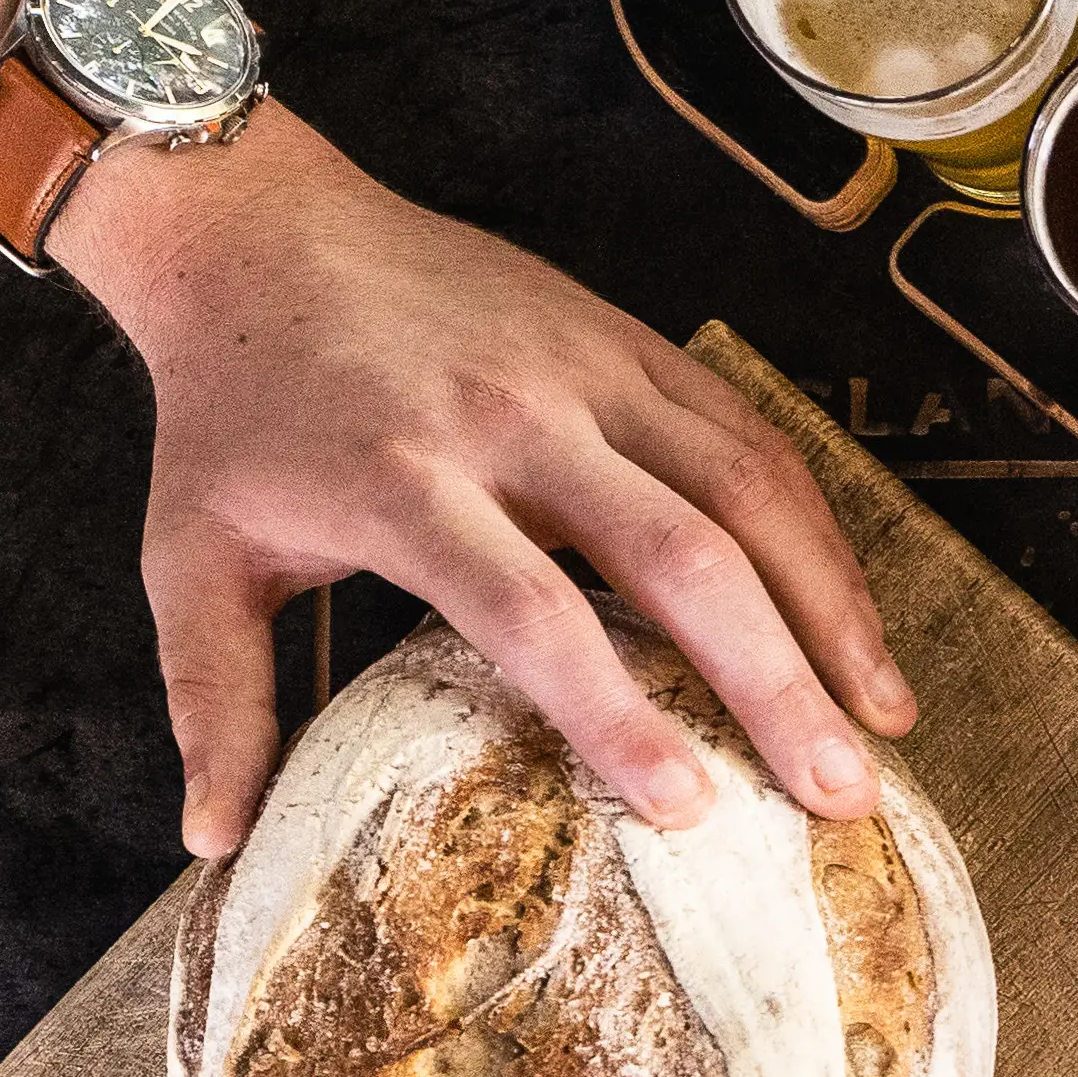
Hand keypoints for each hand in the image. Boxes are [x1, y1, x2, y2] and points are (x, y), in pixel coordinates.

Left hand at [52, 119, 917, 857]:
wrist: (260, 233)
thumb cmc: (232, 415)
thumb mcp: (191, 560)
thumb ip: (214, 702)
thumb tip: (215, 843)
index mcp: (402, 482)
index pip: (534, 611)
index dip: (618, 712)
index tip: (690, 808)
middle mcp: (515, 420)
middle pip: (682, 555)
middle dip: (777, 681)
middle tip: (842, 794)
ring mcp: (589, 370)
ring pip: (749, 488)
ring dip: (832, 606)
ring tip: (886, 717)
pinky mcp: (633, 343)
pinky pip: (751, 438)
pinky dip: (816, 532)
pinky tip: (852, 619)